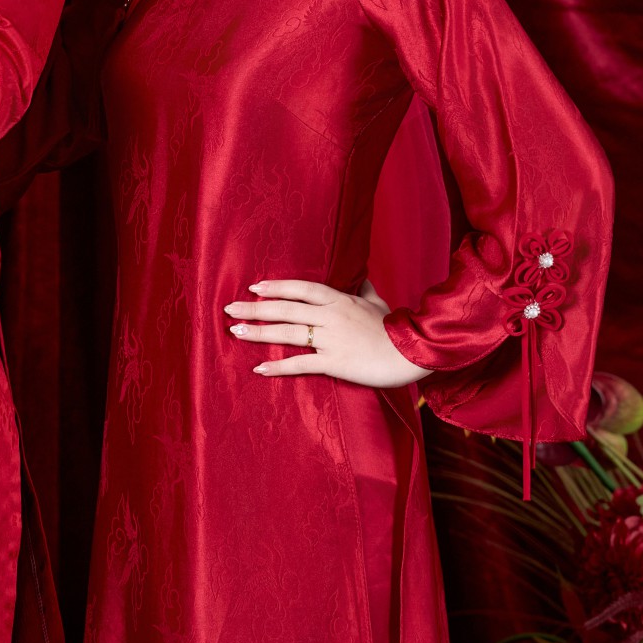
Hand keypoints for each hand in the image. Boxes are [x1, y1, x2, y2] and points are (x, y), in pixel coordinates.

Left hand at [224, 278, 428, 386]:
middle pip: (287, 308)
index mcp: (340, 300)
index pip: (302, 289)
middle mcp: (331, 316)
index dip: (277, 287)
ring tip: (235, 331)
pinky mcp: (335, 361)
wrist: (413, 352)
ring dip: (259, 332)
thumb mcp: (378, 302)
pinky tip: (259, 368)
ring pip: (288, 333)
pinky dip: (279, 366)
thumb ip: (364, 289)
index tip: (254, 287)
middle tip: (229, 308)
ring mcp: (332, 338)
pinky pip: (301, 363)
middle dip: (256, 308)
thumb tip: (362, 274)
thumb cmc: (395, 328)